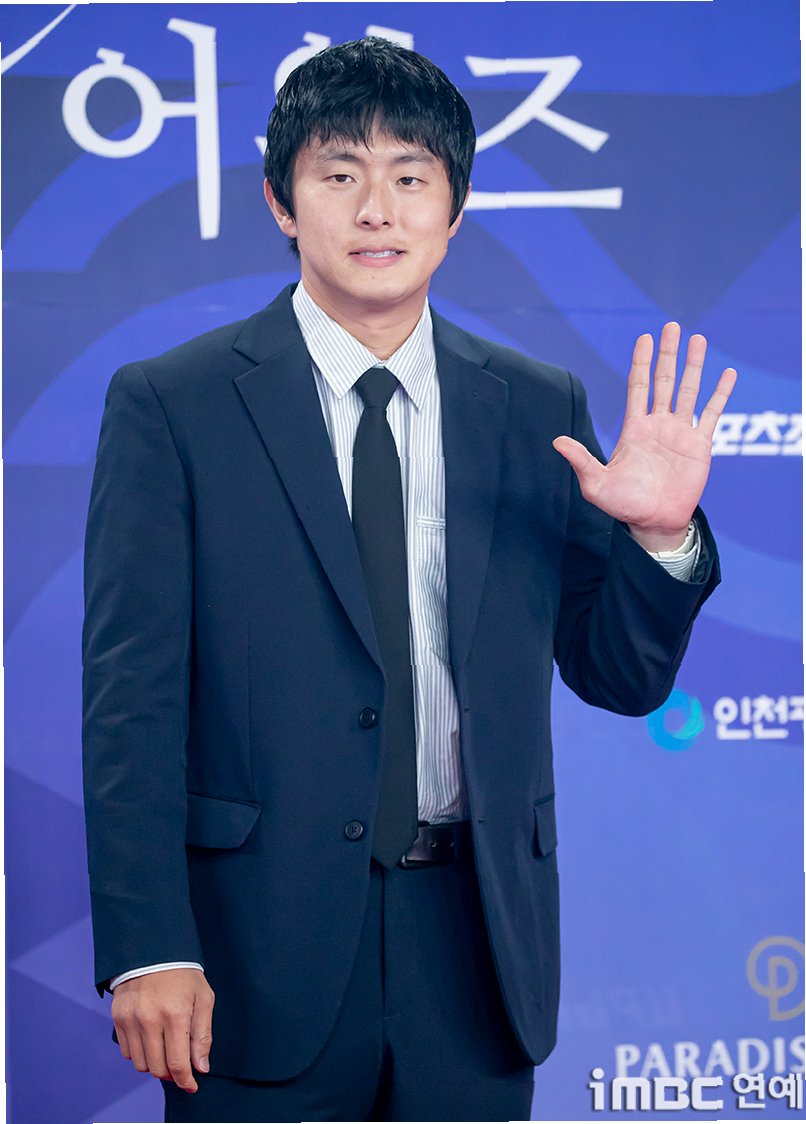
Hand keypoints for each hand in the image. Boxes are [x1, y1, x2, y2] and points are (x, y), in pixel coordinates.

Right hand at [111, 968, 213, 1091]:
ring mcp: (131, 1019)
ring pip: (140, 1064)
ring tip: (165, 1050)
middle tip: (180, 1065)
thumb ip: (203, 1034)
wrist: (153, 949)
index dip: (186, 1081)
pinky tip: (151, 1041)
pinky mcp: (118, 1017)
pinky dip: (140, 1053)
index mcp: (175, 1014)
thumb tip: (201, 1067)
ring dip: (155, 1065)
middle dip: (171, 1073)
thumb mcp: (204, 998)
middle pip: (158, 1069)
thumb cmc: (183, 974)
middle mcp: (150, 1019)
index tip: (192, 1085)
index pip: (178, 1064)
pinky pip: (127, 1052)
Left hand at [553, 322, 736, 551]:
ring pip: (689, 390)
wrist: (653, 523)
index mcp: (634, 428)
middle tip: (671, 326)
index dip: (641, 362)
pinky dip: (720, 394)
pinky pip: (712, 414)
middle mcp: (658, 424)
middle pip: (664, 380)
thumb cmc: (623, 505)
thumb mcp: (596, 484)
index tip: (644, 338)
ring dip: (694, 365)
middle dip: (667, 353)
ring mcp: (680, 432)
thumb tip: (556, 441)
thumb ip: (581, 460)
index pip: (638, 386)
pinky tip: (728, 374)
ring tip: (699, 339)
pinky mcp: (700, 445)